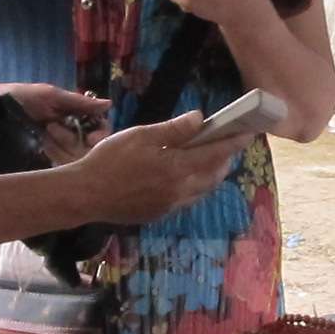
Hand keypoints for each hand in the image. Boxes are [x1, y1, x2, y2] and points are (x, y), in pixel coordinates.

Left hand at [1, 82, 110, 163]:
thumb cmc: (22, 97)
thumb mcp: (51, 96)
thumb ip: (80, 102)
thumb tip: (110, 104)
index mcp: (76, 116)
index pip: (99, 130)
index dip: (99, 135)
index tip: (91, 139)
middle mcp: (72, 133)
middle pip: (89, 147)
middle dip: (72, 139)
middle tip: (52, 128)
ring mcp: (59, 148)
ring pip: (75, 157)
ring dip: (60, 146)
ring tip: (43, 134)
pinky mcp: (46, 159)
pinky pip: (61, 165)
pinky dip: (53, 156)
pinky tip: (41, 147)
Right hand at [69, 113, 249, 226]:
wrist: (86, 195)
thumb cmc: (110, 160)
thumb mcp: (140, 136)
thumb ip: (173, 130)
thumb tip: (200, 119)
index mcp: (176, 168)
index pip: (216, 154)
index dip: (234, 143)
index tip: (248, 133)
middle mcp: (179, 190)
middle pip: (214, 176)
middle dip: (225, 160)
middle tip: (228, 146)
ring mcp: (169, 205)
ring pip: (202, 190)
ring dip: (211, 176)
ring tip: (211, 161)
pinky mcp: (159, 214)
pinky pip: (186, 200)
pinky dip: (194, 187)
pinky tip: (184, 178)